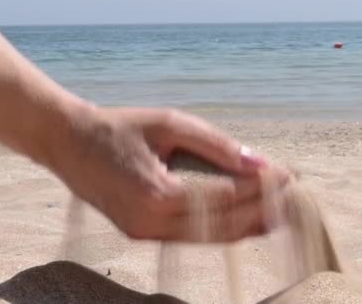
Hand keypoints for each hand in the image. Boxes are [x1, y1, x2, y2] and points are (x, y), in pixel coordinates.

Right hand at [46, 106, 288, 241]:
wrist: (68, 143)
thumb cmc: (120, 126)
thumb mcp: (169, 123)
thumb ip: (215, 144)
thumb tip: (259, 163)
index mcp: (156, 193)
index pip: (225, 197)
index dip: (261, 188)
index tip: (289, 175)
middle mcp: (151, 223)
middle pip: (223, 225)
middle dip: (263, 210)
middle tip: (294, 195)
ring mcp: (144, 235)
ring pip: (210, 239)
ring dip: (248, 226)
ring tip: (281, 213)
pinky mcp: (142, 235)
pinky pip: (192, 238)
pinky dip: (223, 230)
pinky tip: (247, 221)